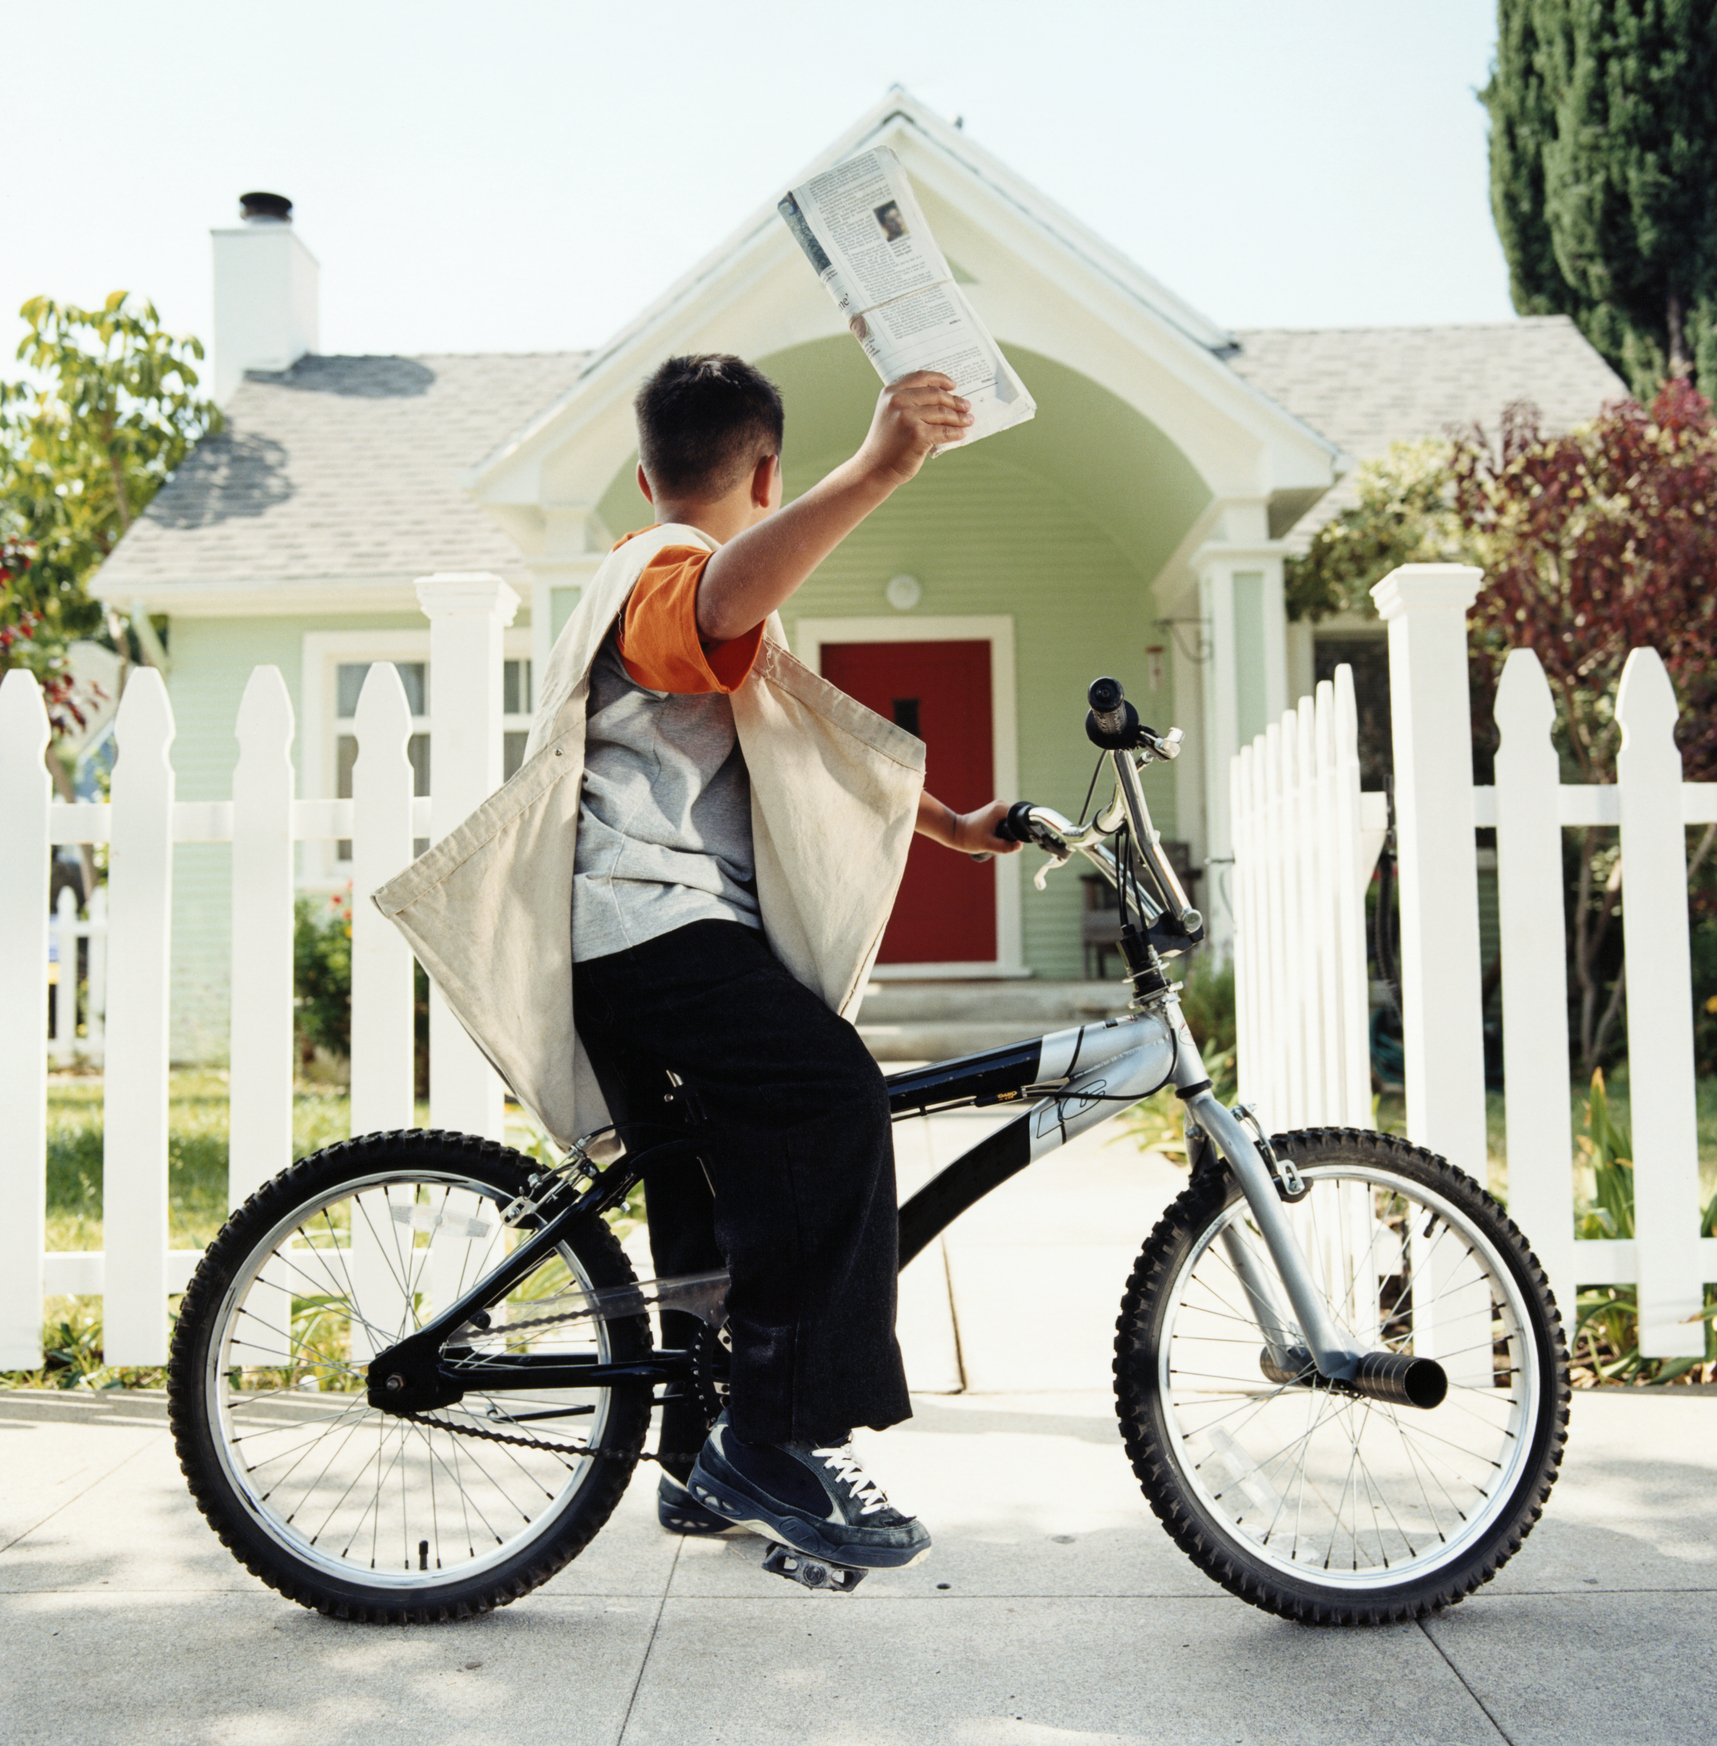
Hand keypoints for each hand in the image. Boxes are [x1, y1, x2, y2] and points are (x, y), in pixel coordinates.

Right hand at [855, 371, 973, 485]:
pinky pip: (944, 431)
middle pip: (936, 394)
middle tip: (966, 405)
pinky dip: (956, 432)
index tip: (953, 385)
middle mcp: (898, 401)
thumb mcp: (890, 414)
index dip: (940, 379)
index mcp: (891, 392)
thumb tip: (944, 399)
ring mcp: (908, 417)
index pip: (921, 377)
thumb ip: (909, 402)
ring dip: (960, 417)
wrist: (874, 468)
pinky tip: (962, 433)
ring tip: (968, 420)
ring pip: (943, 412)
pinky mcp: (918, 435)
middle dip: (955, 400)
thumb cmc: (886, 443)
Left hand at [922, 798, 1022, 855]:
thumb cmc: (969, 838)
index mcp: (1000, 809)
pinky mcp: (995, 811)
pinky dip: (1005, 829)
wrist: (955, 832)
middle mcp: (1001, 804)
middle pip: (1017, 820)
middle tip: (1003, 841)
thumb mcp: (988, 845)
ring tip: (998, 839)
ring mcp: (998, 807)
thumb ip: (1005, 846)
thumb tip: (1020, 846)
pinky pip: (1007, 821)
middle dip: (1014, 832)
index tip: (1015, 840)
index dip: (1021, 830)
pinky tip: (997, 836)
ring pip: (1012, 821)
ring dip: (1010, 831)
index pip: (1020, 818)